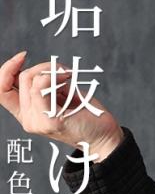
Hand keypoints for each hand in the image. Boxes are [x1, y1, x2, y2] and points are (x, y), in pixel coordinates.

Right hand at [0, 50, 123, 161]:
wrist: (105, 137)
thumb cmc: (86, 115)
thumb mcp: (60, 95)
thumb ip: (44, 85)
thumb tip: (38, 69)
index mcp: (27, 114)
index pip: (2, 89)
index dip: (7, 69)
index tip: (23, 56)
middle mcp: (28, 120)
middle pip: (22, 78)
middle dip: (43, 67)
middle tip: (64, 71)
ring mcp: (37, 122)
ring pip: (31, 80)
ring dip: (52, 70)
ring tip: (69, 76)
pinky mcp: (49, 121)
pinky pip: (41, 86)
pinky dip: (55, 75)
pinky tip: (68, 78)